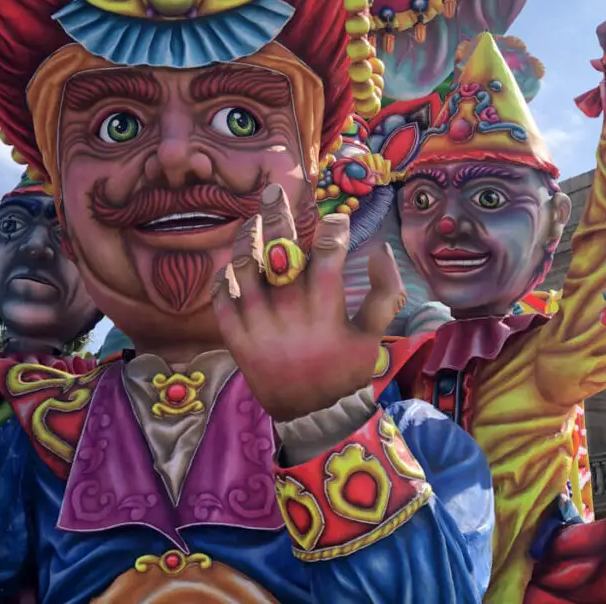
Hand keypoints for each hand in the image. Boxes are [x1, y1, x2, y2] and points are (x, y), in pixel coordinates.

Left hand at [212, 184, 404, 421]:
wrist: (310, 415)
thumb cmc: (343, 370)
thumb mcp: (372, 338)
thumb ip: (384, 295)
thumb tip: (381, 250)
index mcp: (325, 310)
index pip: (329, 254)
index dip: (334, 228)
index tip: (336, 217)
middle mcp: (290, 313)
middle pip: (280, 252)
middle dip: (278, 216)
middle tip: (275, 190)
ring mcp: (259, 326)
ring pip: (245, 271)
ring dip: (246, 241)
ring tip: (252, 223)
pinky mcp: (237, 340)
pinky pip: (221, 302)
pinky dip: (222, 280)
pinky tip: (230, 265)